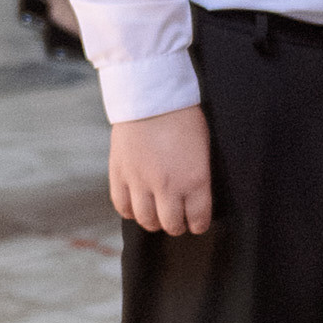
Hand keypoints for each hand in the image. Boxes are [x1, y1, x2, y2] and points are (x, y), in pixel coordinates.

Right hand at [107, 104, 211, 234]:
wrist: (150, 96)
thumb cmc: (182, 118)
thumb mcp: (203, 149)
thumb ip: (198, 177)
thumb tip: (193, 197)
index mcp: (194, 179)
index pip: (198, 219)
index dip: (198, 224)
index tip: (196, 223)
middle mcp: (167, 186)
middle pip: (171, 225)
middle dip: (176, 226)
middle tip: (176, 219)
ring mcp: (140, 182)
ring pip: (146, 220)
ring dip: (153, 221)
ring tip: (156, 214)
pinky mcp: (120, 175)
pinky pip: (122, 206)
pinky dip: (130, 210)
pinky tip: (136, 204)